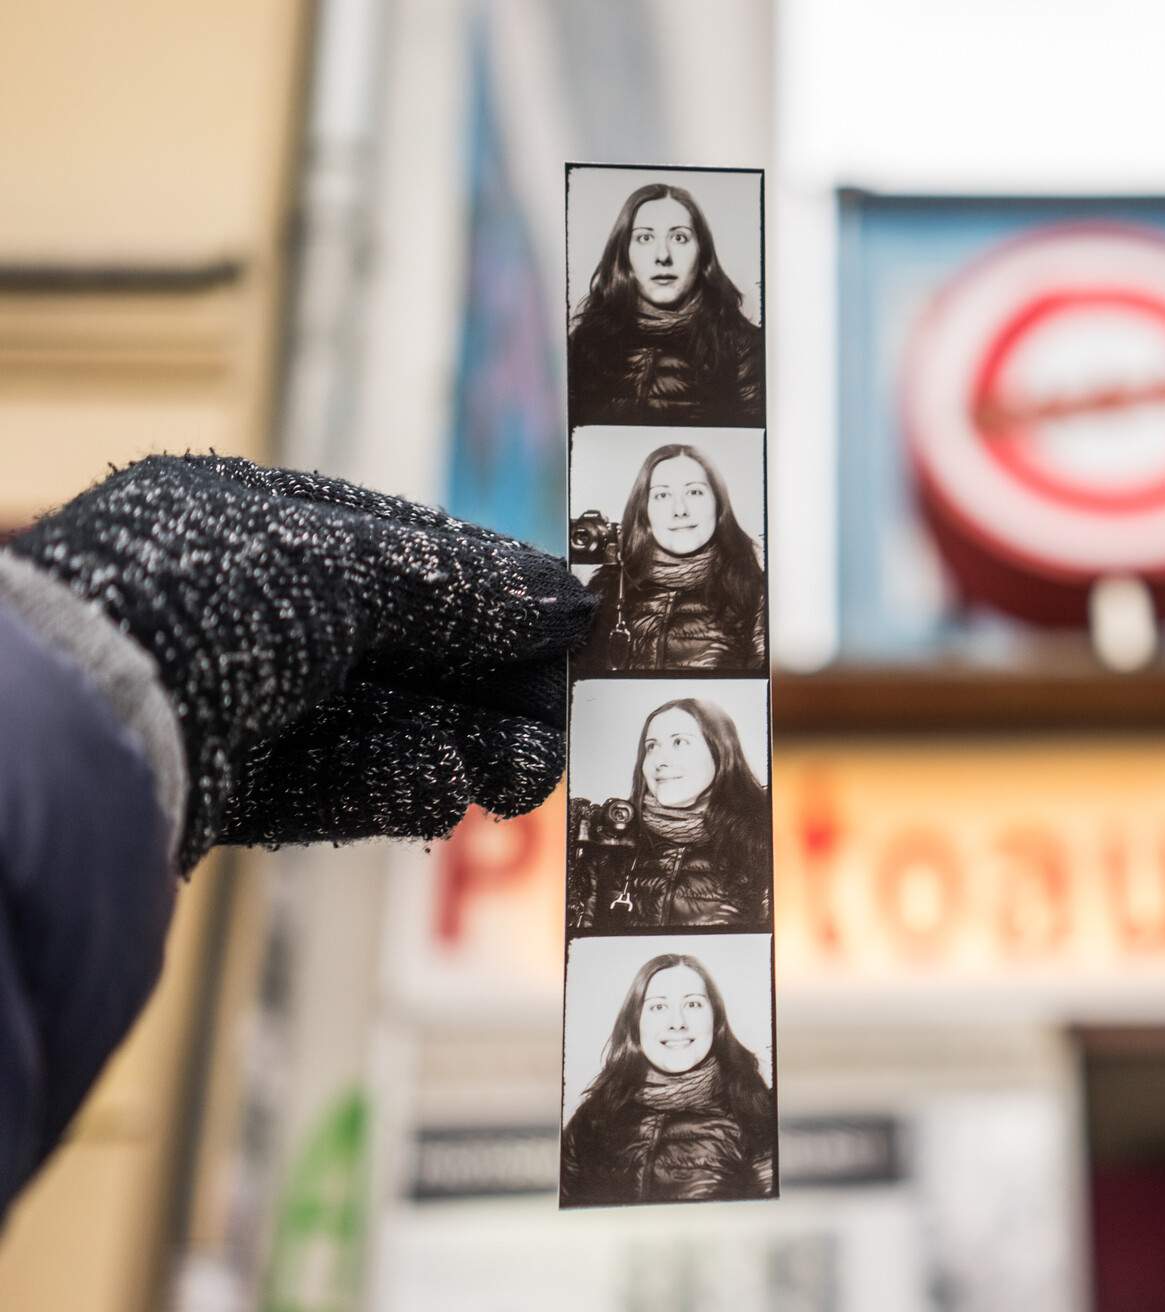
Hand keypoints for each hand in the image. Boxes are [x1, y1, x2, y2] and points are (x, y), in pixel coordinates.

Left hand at [7, 454, 592, 869]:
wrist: (67, 732)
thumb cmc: (197, 607)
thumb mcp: (346, 567)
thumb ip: (463, 585)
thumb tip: (568, 599)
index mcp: (247, 518)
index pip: (403, 551)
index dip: (494, 591)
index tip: (571, 632)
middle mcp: (233, 603)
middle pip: (397, 644)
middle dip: (488, 685)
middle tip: (558, 731)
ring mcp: (218, 699)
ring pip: (369, 720)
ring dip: (457, 744)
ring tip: (523, 778)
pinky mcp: (208, 787)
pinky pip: (322, 781)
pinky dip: (390, 783)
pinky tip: (445, 793)